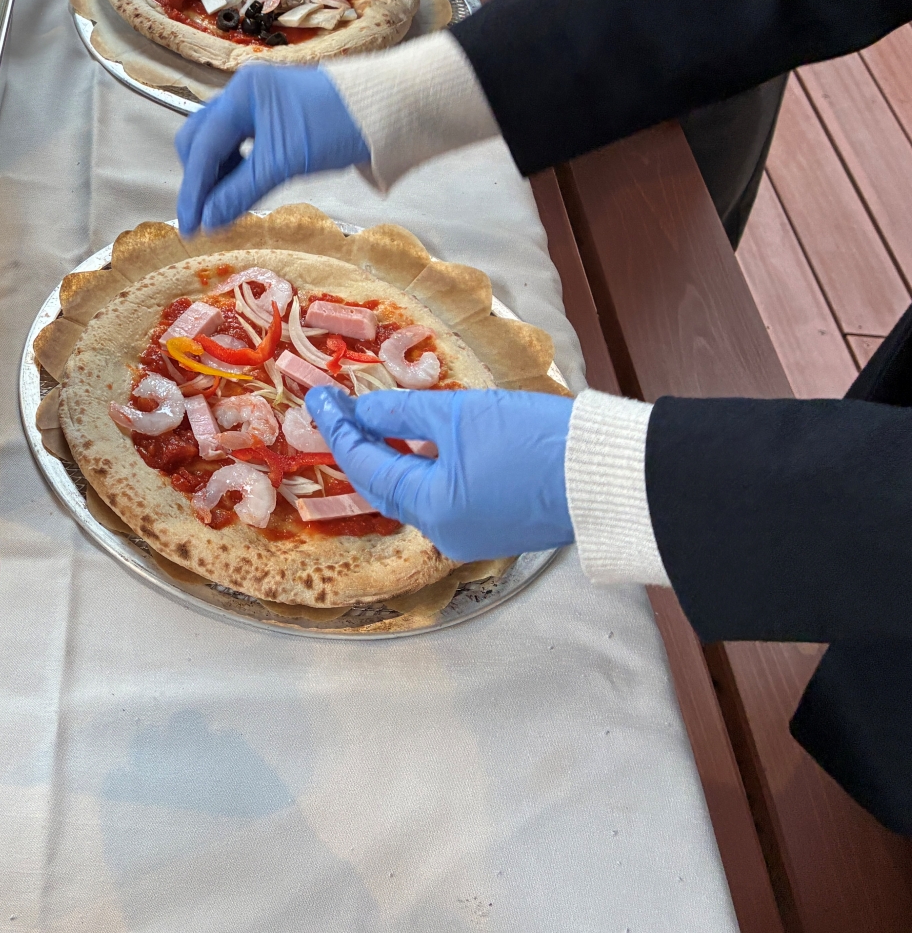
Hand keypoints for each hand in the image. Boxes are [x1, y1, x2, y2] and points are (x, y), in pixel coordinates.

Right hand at [175, 66, 368, 234]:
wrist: (387, 111)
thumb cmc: (337, 127)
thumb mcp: (284, 162)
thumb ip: (239, 192)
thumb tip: (207, 222)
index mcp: (241, 94)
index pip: (203, 148)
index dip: (194, 191)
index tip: (190, 227)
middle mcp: (242, 93)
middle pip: (200, 140)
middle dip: (200, 178)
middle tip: (207, 215)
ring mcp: (257, 103)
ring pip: (218, 143)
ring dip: (217, 175)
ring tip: (226, 206)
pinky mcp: (272, 116)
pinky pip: (239, 144)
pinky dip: (235, 168)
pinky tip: (242, 188)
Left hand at [305, 386, 575, 560]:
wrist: (612, 472)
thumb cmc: (535, 441)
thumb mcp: (459, 416)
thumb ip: (402, 414)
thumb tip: (362, 411)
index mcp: (433, 511)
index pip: (368, 468)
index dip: (340, 429)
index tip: (320, 398)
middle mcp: (447, 533)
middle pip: (387, 486)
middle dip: (361, 444)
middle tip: (339, 406)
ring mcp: (474, 533)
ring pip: (416, 491)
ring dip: (392, 454)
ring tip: (373, 416)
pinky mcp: (499, 524)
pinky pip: (445, 495)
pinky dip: (426, 466)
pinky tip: (419, 439)